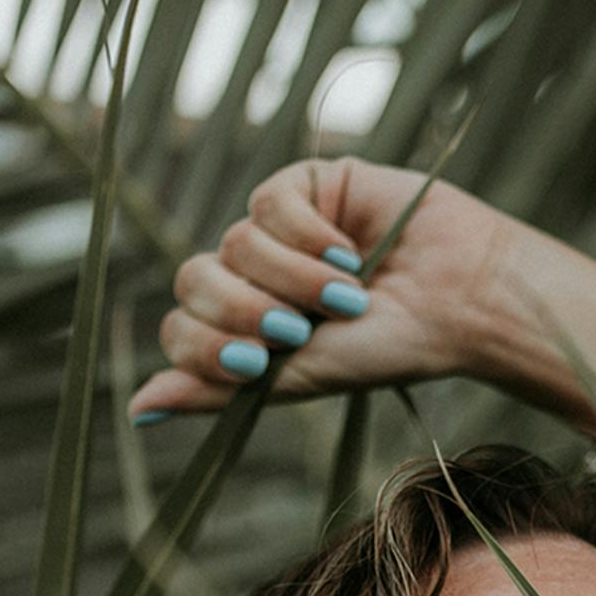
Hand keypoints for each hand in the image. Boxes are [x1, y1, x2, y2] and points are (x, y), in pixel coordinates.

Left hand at [125, 158, 515, 418]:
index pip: (180, 329)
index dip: (206, 345)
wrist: (459, 303)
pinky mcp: (304, 186)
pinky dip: (308, 235)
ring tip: (348, 293)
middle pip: (193, 279)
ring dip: (293, 278)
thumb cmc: (391, 347)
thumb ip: (219, 391)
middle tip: (300, 330)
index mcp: (245, 327)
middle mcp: (251, 277)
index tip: (255, 362)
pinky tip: (347, 253)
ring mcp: (274, 230)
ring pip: (234, 243)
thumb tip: (137, 409)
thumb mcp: (300, 378)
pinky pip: (268, 203)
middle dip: (245, 311)